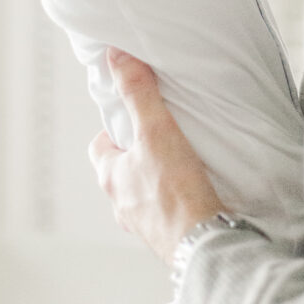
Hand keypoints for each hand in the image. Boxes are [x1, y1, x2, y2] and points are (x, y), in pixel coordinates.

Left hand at [89, 50, 224, 265]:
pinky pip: (166, 213)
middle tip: (162, 138)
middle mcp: (121, 204)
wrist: (204, 246)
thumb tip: (117, 57)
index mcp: (111, 178)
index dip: (113, 130)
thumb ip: (138, 93)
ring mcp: (143, 225)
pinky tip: (195, 194)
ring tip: (182, 166)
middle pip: (122, 171)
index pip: (100, 147)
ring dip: (156, 181)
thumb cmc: (175, 192)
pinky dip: (175, 202)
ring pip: (143, 194)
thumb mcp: (156, 130)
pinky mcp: (167, 238)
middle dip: (138, 155)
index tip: (133, 118)